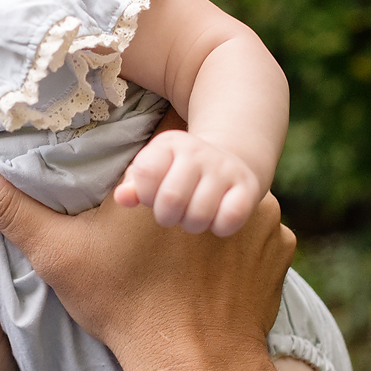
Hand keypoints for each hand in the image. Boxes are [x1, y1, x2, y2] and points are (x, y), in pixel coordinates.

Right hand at [0, 154, 292, 370]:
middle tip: (150, 213)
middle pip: (199, 158)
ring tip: (178, 243)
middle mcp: (226, 177)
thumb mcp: (56, 253)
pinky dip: (235, 242)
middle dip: (178, 177)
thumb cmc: (124, 308)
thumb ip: (7, 204)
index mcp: (170, 165)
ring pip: (229, 191)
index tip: (128, 166)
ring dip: (208, 208)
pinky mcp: (281, 247)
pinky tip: (209, 266)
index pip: (162, 124)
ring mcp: (264, 212)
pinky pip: (256, 228)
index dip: (144, 143)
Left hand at [113, 129, 264, 236]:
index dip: (145, 194)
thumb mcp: (155, 172)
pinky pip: (230, 218)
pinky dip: (220, 227)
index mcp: (170, 143)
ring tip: (193, 215)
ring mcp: (225, 168)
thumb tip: (122, 197)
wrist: (230, 161)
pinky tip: (217, 218)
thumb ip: (134, 186)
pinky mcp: (248, 187)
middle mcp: (198, 151)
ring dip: (192, 225)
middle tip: (173, 214)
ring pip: (199, 215)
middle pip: (171, 199)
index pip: (146, 172)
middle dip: (166, 217)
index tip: (152, 196)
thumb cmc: (179, 175)